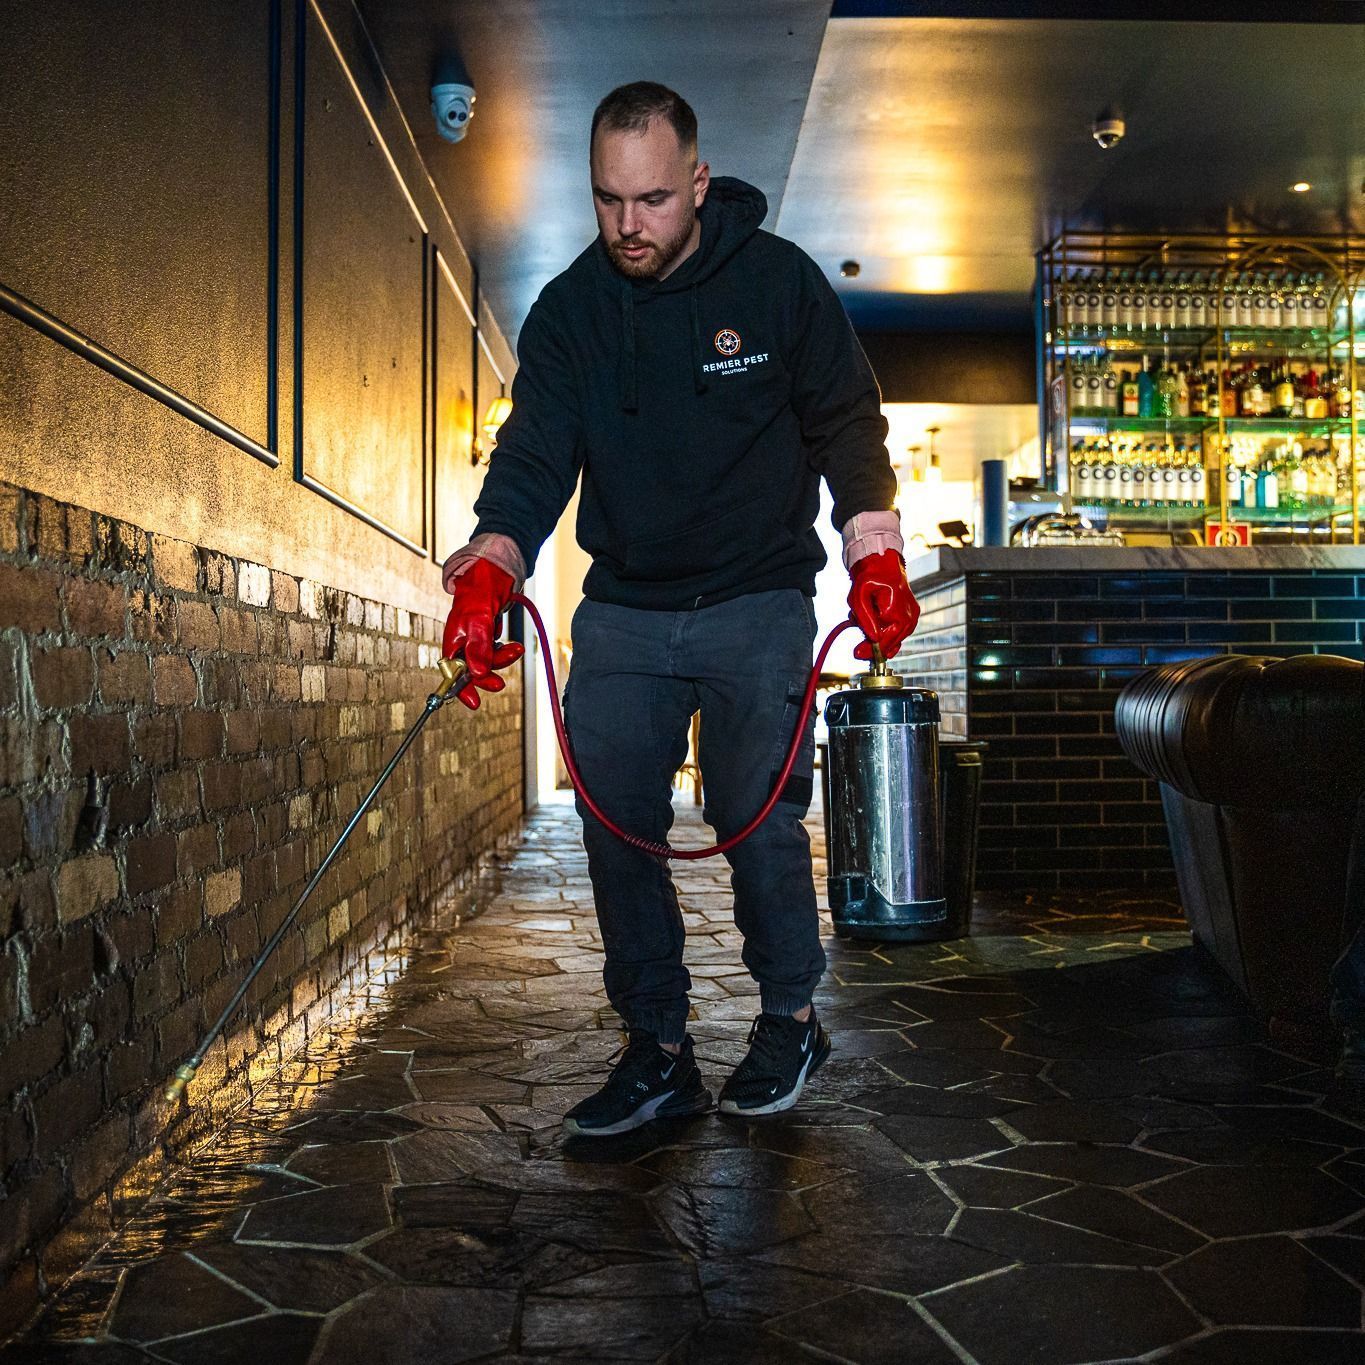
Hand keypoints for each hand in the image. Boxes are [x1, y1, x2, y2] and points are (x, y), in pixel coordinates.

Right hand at [442, 558, 524, 709]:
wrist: (492, 573)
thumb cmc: (478, 592)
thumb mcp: (478, 621)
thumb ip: (478, 647)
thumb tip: (477, 673)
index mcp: (452, 642)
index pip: (454, 673)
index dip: (462, 689)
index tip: (474, 703)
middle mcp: (462, 644)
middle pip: (475, 670)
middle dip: (490, 672)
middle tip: (501, 681)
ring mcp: (475, 641)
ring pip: (489, 662)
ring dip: (503, 659)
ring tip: (516, 648)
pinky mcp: (487, 637)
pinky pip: (496, 652)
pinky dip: (505, 651)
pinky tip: (511, 643)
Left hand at [847, 549, 919, 661]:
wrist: (882, 562)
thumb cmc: (870, 575)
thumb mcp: (859, 596)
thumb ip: (865, 619)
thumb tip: (874, 639)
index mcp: (898, 609)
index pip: (887, 638)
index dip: (873, 649)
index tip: (858, 654)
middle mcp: (910, 614)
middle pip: (892, 641)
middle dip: (874, 644)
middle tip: (858, 648)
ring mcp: (912, 616)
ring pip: (894, 638)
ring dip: (878, 635)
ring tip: (865, 620)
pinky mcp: (911, 616)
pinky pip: (897, 632)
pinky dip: (885, 631)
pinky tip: (874, 621)